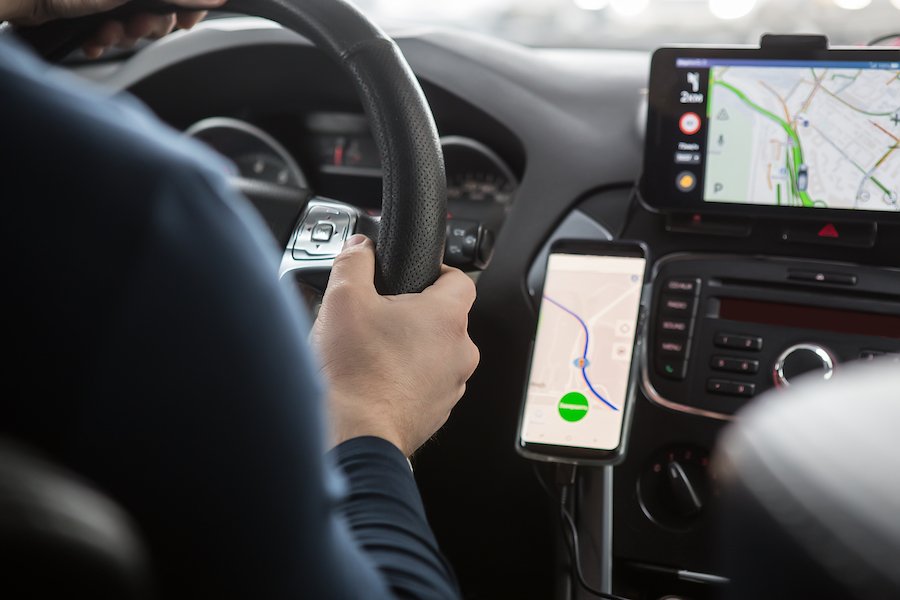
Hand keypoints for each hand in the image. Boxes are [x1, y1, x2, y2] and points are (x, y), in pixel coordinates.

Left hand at [4, 0, 225, 57]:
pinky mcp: (86, 10)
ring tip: (103, 32)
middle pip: (159, 10)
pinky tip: (91, 38)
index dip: (189, 8)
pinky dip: (102, 39)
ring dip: (122, 36)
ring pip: (133, 25)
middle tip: (133, 25)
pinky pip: (109, 30)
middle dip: (147, 25)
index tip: (185, 21)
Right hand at [312, 235, 479, 456]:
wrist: (353, 435)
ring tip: (374, 351)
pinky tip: (376, 380)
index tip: (414, 275)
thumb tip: (360, 247)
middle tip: (380, 316)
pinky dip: (407, 379)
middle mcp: (460, 351)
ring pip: (436, 354)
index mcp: (447, 317)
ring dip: (412, 349)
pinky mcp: (437, 413)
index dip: (436, 271)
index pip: (459, 279)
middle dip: (415, 314)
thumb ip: (354, 261)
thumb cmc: (354, 373)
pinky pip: (427, 384)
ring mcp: (452, 386)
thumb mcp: (343, 299)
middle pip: (444, 319)